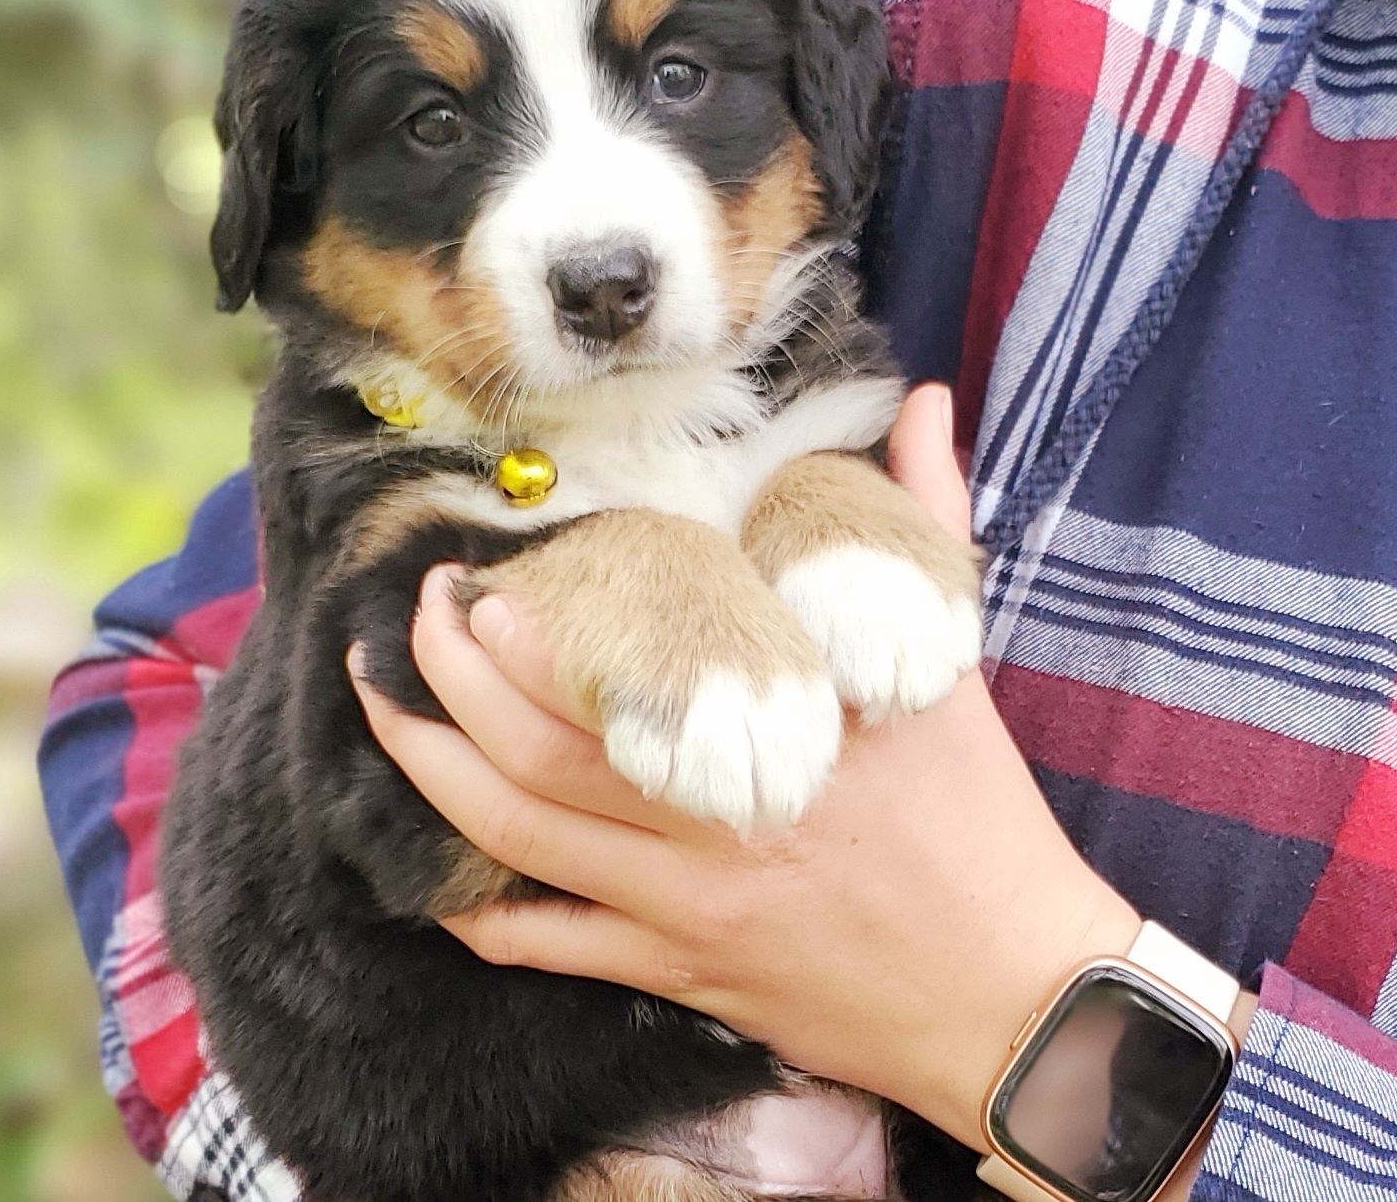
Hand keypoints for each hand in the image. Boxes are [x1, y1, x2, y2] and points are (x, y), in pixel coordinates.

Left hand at [350, 385, 1142, 1148]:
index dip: (521, 640)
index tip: (471, 585)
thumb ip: (928, 513)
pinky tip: (440, 887)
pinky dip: (487, 920)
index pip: (617, 679)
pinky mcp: (686, 972)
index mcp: (772, 730)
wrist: (1014, 995)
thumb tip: (928, 400)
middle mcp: (710, 820)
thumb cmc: (980, 815)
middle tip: (405, 627)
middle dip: (446, 688)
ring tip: (382, 714)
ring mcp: (687, 906)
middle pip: (535, 758)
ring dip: (433, 778)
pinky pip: (560, 950)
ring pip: (521, 845)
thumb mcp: (952, 657)